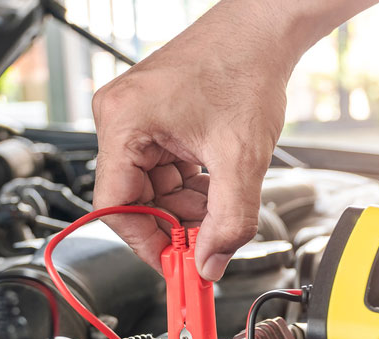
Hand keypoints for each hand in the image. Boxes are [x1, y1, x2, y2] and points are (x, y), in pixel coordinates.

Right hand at [92, 0, 377, 279]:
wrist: (263, 29)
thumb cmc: (244, 67)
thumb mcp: (241, 160)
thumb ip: (229, 221)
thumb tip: (211, 263)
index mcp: (123, 123)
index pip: (115, 207)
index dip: (146, 244)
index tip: (174, 267)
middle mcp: (120, 119)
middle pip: (134, 200)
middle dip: (174, 225)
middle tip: (206, 246)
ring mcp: (136, 119)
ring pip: (152, 188)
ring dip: (186, 207)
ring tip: (221, 207)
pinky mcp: (155, 120)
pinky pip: (164, 170)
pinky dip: (190, 187)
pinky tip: (216, 186)